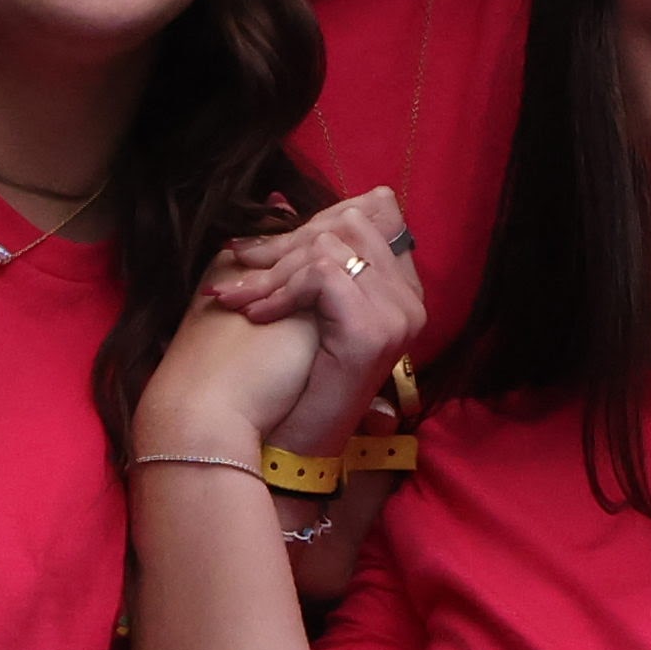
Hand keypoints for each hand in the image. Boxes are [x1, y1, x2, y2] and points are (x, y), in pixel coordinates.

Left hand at [200, 187, 426, 440]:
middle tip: (241, 264)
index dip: (320, 217)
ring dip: (275, 269)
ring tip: (241, 297)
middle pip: (351, 221)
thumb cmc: (286, 379)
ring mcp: (397, 319)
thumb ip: (300, 256)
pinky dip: (280, 291)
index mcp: (400, 294)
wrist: (283, 450)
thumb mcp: (300, 308)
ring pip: (330, 247)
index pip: (377, 211)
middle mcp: (409, 303)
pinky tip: (256, 315)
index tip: (273, 246)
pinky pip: (321, 276)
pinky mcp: (371, 334)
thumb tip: (276, 199)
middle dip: (287, 241)